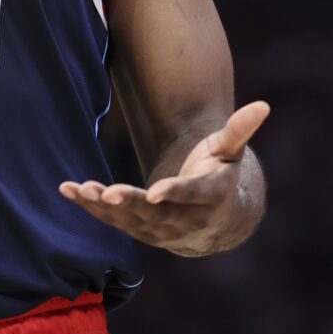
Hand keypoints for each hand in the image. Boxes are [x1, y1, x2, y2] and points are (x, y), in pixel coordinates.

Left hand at [59, 100, 268, 253]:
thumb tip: (264, 104)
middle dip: (130, 203)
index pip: (191, 196)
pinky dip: (89, 205)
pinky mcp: (138, 228)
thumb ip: (240, 130)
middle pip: (154, 213)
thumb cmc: (220, 174)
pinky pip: (111, 218)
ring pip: (128, 219)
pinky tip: (67, 190)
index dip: (174, 194)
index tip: (156, 193)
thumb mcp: (230, 152)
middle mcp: (184, 219)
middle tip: (109, 192)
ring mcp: (159, 229)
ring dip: (103, 205)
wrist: (214, 219)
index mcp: (209, 197)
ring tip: (80, 189)